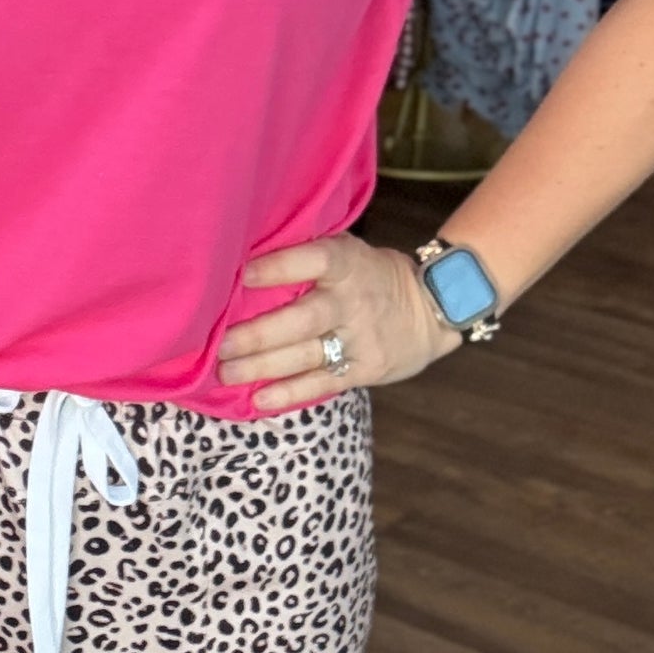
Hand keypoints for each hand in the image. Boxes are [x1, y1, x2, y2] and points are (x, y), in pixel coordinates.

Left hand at [215, 234, 463, 411]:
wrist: (432, 309)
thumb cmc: (370, 275)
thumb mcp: (350, 253)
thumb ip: (309, 258)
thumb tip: (243, 262)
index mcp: (348, 264)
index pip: (315, 260)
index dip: (280, 267)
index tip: (244, 274)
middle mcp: (353, 300)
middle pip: (303, 319)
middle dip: (258, 334)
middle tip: (221, 344)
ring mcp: (361, 337)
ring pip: (307, 354)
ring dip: (263, 366)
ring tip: (227, 372)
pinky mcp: (366, 368)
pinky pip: (323, 382)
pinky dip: (290, 392)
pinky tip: (260, 399)